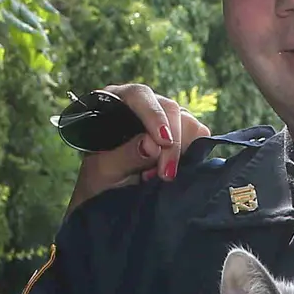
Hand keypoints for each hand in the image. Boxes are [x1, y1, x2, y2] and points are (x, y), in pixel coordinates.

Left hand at [66, 84, 211, 212]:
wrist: (105, 196)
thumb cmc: (97, 180)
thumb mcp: (102, 171)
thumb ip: (125, 156)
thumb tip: (153, 145)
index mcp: (114, 101)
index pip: (139, 96)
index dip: (154, 116)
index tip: (163, 142)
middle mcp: (141, 104)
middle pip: (169, 108)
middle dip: (172, 143)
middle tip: (165, 175)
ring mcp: (163, 118)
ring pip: (187, 122)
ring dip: (181, 151)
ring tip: (161, 176)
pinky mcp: (180, 134)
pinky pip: (197, 137)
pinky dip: (190, 155)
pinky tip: (171, 170)